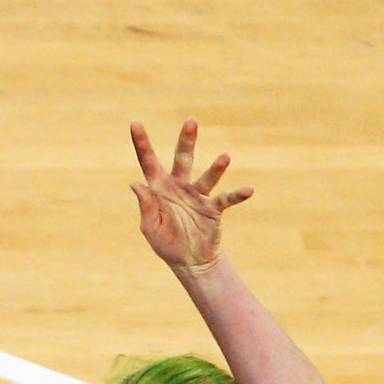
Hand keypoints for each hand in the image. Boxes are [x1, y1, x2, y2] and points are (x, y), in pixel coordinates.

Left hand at [130, 120, 251, 275]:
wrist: (189, 261)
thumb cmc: (166, 242)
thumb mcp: (150, 227)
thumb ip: (145, 205)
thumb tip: (135, 183)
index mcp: (160, 188)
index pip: (149, 162)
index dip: (142, 144)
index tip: (135, 123)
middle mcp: (180, 186)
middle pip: (183, 158)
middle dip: (187, 141)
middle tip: (191, 122)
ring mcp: (198, 195)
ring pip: (207, 176)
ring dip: (216, 168)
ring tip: (225, 158)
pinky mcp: (213, 209)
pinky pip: (226, 199)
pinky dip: (237, 195)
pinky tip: (248, 191)